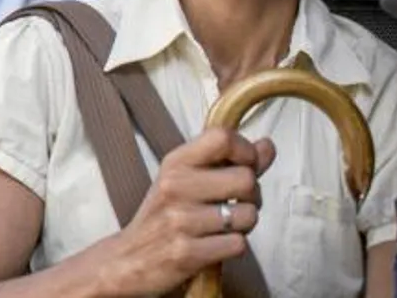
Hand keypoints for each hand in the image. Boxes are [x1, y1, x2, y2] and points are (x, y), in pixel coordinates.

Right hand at [97, 128, 275, 295]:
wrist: (129, 260)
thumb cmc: (163, 217)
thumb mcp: (185, 180)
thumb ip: (229, 162)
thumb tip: (267, 146)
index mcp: (175, 163)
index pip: (222, 138)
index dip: (246, 151)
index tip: (245, 166)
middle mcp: (175, 186)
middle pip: (246, 179)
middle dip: (252, 196)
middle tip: (236, 204)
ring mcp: (180, 220)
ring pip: (247, 215)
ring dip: (244, 225)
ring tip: (224, 226)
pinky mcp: (188, 253)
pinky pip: (238, 244)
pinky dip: (233, 246)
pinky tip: (216, 244)